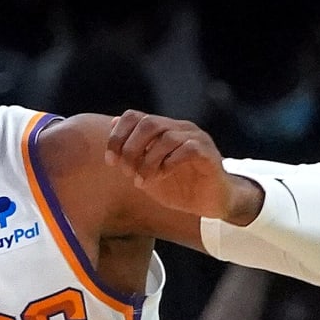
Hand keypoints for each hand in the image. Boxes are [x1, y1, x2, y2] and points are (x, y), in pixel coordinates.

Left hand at [105, 111, 262, 224]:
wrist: (209, 202)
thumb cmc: (178, 186)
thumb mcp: (146, 171)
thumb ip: (130, 154)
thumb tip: (112, 126)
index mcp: (161, 131)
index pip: (134, 117)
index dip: (117, 137)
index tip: (111, 161)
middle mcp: (178, 128)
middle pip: (148, 122)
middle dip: (131, 149)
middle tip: (128, 172)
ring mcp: (195, 138)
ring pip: (166, 137)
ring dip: (148, 162)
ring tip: (144, 181)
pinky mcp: (208, 153)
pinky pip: (187, 149)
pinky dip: (169, 164)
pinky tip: (163, 176)